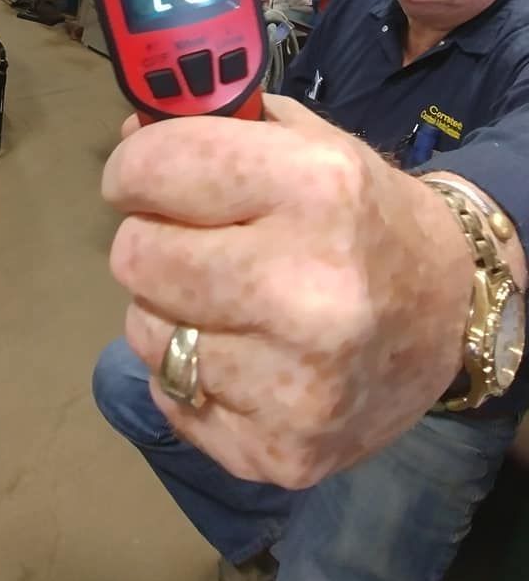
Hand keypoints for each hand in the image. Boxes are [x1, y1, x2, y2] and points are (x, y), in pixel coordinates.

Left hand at [103, 96, 471, 488]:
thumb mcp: (309, 144)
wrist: (448, 315)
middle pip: (136, 256)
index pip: (156, 166)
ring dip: (167, 309)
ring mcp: (296, 382)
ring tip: (224, 299)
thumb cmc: (363, 215)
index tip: (144, 177)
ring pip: (144, 331)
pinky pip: (170, 397)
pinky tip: (243, 355)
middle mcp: (309, 288)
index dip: (135, 168)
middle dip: (151, 239)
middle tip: (189, 241)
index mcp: (317, 188)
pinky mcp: (282, 452)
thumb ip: (216, 128)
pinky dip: (189, 374)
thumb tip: (131, 132)